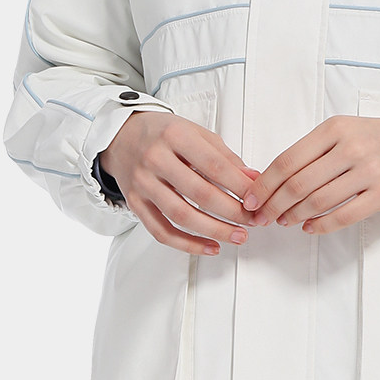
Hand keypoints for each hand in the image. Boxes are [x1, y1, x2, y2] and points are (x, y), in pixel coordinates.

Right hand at [99, 108, 261, 256]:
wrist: (122, 136)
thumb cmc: (163, 133)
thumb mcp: (196, 132)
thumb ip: (225, 156)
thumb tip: (253, 179)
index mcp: (175, 136)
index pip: (214, 166)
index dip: (239, 186)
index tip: (257, 199)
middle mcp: (155, 159)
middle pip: (200, 194)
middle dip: (232, 212)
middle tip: (253, 221)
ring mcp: (143, 183)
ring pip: (182, 216)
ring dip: (214, 231)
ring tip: (237, 236)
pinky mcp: (135, 203)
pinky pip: (162, 231)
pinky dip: (187, 244)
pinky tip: (210, 247)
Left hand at [241, 114, 379, 234]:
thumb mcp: (347, 130)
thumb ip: (316, 149)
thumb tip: (275, 179)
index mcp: (335, 128)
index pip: (288, 160)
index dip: (264, 185)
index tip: (251, 200)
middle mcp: (350, 147)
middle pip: (298, 184)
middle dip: (273, 206)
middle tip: (261, 218)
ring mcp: (369, 170)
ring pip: (317, 201)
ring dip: (293, 216)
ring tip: (283, 222)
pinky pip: (343, 215)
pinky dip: (321, 225)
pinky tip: (309, 228)